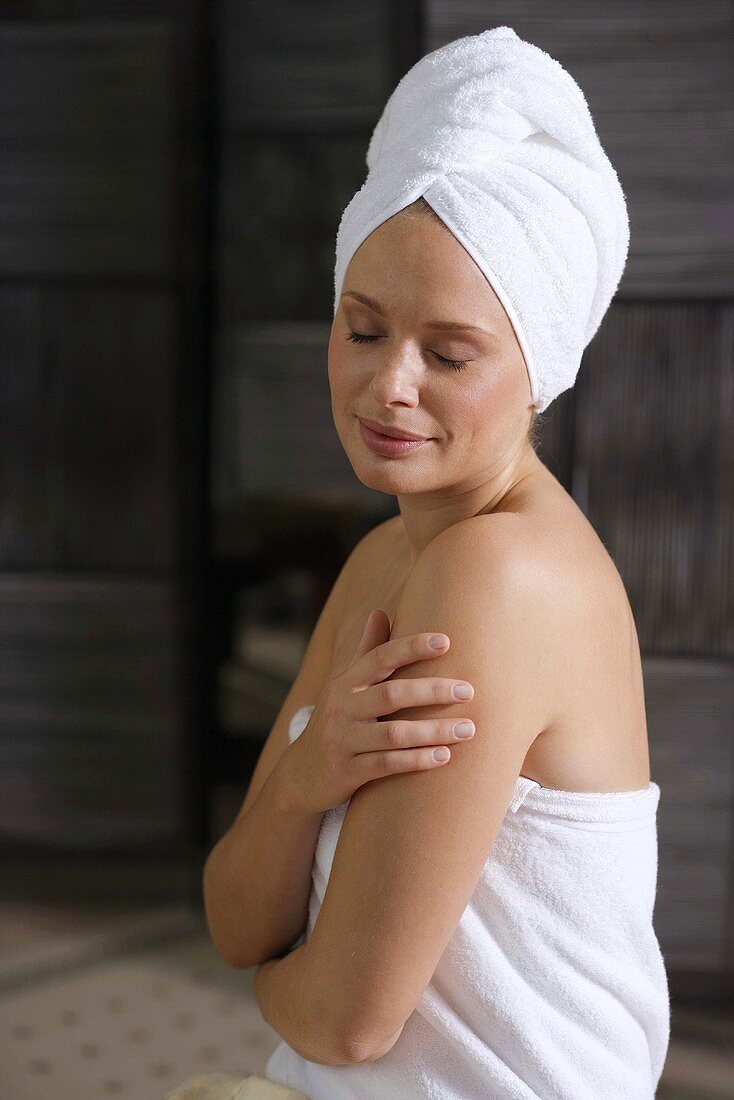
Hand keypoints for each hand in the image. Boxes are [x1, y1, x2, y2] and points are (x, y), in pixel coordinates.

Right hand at [282, 608, 474, 813]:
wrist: (301, 773)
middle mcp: (342, 708)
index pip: (380, 657)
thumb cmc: (336, 721)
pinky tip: (445, 756)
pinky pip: (387, 765)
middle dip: (433, 690)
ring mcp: (343, 741)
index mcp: (346, 683)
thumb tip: (380, 612)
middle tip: (469, 690)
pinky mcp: (347, 772)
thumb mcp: (344, 685)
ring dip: (433, 731)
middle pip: (391, 694)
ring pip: (393, 734)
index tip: (446, 641)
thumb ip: (366, 651)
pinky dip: (417, 760)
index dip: (412, 647)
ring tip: (468, 729)